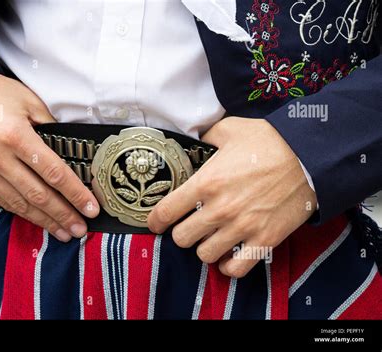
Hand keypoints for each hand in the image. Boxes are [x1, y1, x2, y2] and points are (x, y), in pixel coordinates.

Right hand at [0, 73, 99, 241]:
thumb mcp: (28, 101)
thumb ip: (51, 128)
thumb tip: (71, 152)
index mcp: (15, 136)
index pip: (54, 173)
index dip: (76, 194)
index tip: (91, 208)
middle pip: (39, 195)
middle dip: (64, 215)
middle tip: (81, 229)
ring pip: (20, 205)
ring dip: (45, 221)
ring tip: (65, 232)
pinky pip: (2, 202)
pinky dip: (23, 213)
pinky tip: (39, 220)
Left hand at [147, 117, 316, 276]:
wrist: (309, 155)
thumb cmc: (268, 140)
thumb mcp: (229, 130)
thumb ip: (205, 138)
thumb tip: (193, 142)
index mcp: (206, 183)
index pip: (166, 212)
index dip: (155, 221)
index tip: (156, 223)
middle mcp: (219, 209)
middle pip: (182, 239)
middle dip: (182, 233)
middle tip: (189, 226)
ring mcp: (242, 227)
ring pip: (205, 255)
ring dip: (204, 247)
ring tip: (211, 238)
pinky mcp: (264, 240)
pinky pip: (237, 268)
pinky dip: (229, 265)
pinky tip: (229, 255)